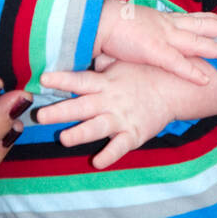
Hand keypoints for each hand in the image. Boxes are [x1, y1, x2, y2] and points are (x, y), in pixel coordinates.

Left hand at [37, 60, 175, 167]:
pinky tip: (97, 162)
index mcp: (105, 83)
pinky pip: (120, 146)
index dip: (62, 80)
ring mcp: (121, 118)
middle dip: (61, 111)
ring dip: (80, 133)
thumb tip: (88, 55)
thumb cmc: (144, 73)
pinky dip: (109, 155)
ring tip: (64, 139)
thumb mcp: (123, 63)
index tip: (43, 79)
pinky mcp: (134, 133)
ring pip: (97, 127)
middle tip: (40, 116)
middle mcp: (110, 100)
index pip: (80, 80)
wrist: (175, 88)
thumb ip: (103, 63)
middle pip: (82, 106)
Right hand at [96, 0, 216, 84]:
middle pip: (199, 24)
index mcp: (159, 19)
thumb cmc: (108, 24)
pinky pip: (178, 64)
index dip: (205, 17)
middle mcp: (165, 25)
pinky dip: (193, 72)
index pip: (187, 17)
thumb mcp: (130, 25)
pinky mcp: (155, 52)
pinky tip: (205, 79)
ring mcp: (163, 37)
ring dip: (216, 48)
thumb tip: (137, 37)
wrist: (98, 21)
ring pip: (197, 42)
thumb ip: (139, 33)